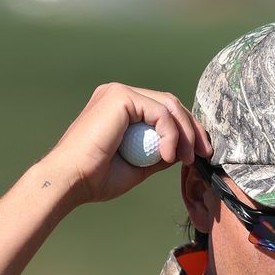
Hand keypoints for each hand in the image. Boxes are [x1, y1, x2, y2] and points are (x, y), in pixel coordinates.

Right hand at [42, 83, 211, 206]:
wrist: (70, 180)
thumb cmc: (96, 178)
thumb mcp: (138, 165)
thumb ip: (158, 153)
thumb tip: (182, 151)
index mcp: (120, 109)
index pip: (164, 111)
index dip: (186, 130)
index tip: (199, 154)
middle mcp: (120, 96)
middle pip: (170, 104)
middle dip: (192, 129)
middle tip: (204, 154)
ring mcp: (119, 93)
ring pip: (169, 105)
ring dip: (185, 133)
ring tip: (187, 158)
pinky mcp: (121, 96)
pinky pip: (160, 112)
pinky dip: (170, 133)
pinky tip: (167, 155)